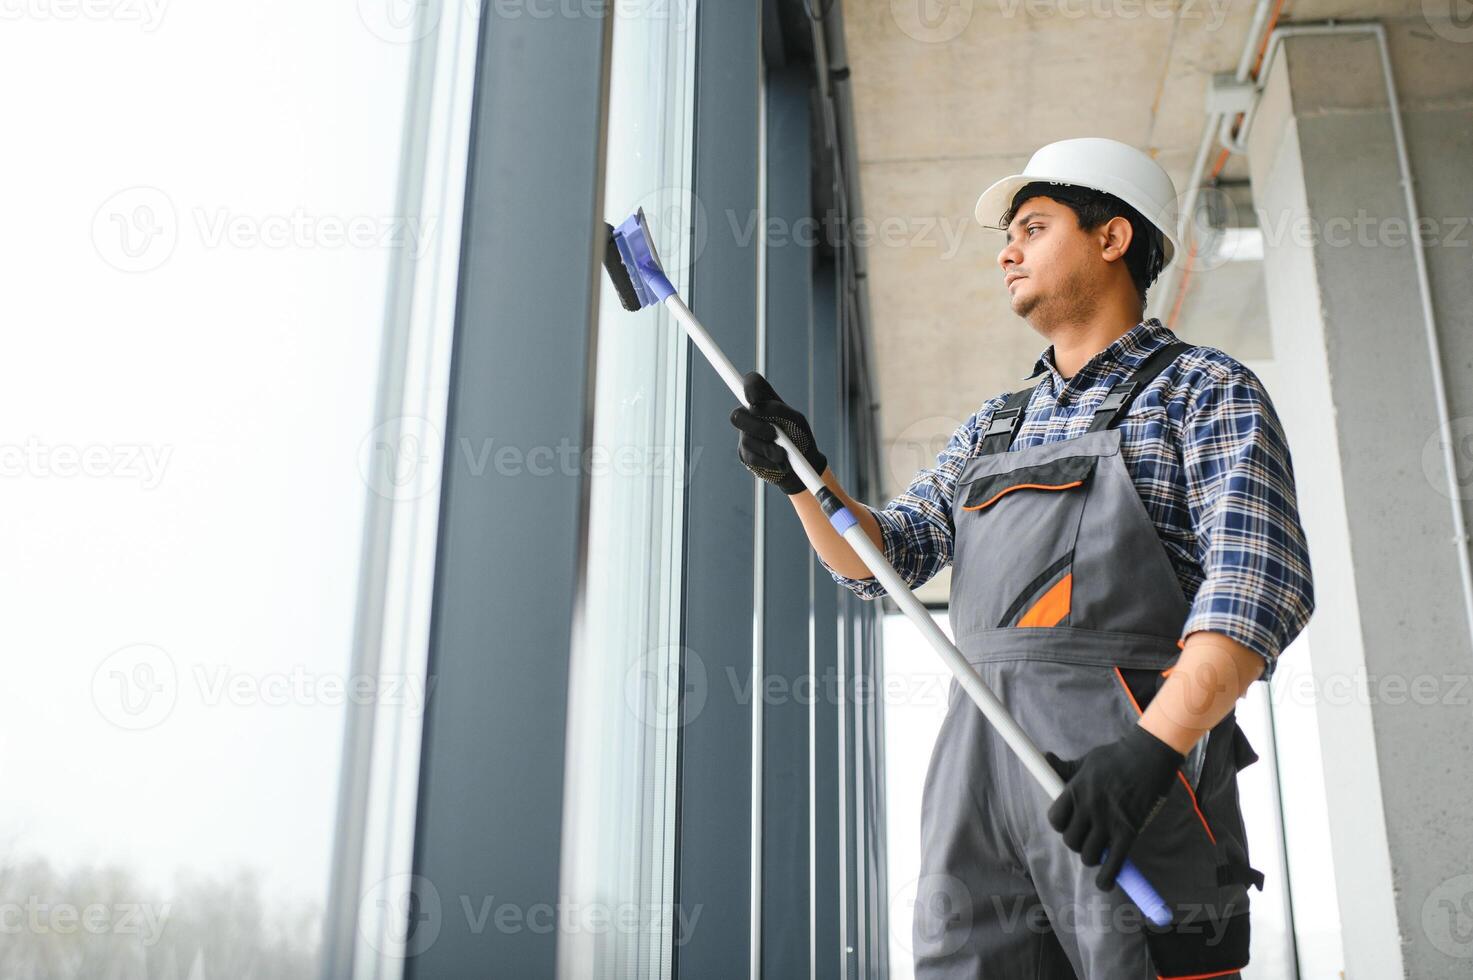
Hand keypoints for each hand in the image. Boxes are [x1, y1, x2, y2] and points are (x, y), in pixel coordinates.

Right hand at [728, 371, 826, 495]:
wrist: (803, 465)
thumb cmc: (800, 437)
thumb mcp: (796, 420)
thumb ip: (778, 410)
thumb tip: (756, 408)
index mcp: (765, 401)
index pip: (751, 383)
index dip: (748, 387)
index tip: (754, 400)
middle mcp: (751, 416)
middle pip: (737, 415)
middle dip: (756, 427)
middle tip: (773, 434)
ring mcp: (746, 436)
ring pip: (747, 440)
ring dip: (769, 448)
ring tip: (784, 455)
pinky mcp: (745, 455)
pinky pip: (751, 457)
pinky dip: (769, 461)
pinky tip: (779, 463)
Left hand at [1043, 724, 1185, 890]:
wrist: (1148, 755)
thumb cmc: (1116, 757)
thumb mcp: (1086, 760)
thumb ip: (1064, 768)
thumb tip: (1045, 758)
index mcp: (1075, 790)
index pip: (1055, 819)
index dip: (1060, 824)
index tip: (1069, 823)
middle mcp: (1089, 807)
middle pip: (1070, 840)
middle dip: (1076, 842)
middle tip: (1086, 837)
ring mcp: (1108, 821)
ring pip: (1089, 854)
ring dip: (1091, 857)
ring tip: (1097, 852)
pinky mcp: (1129, 831)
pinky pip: (1114, 862)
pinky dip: (1107, 877)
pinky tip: (1105, 882)